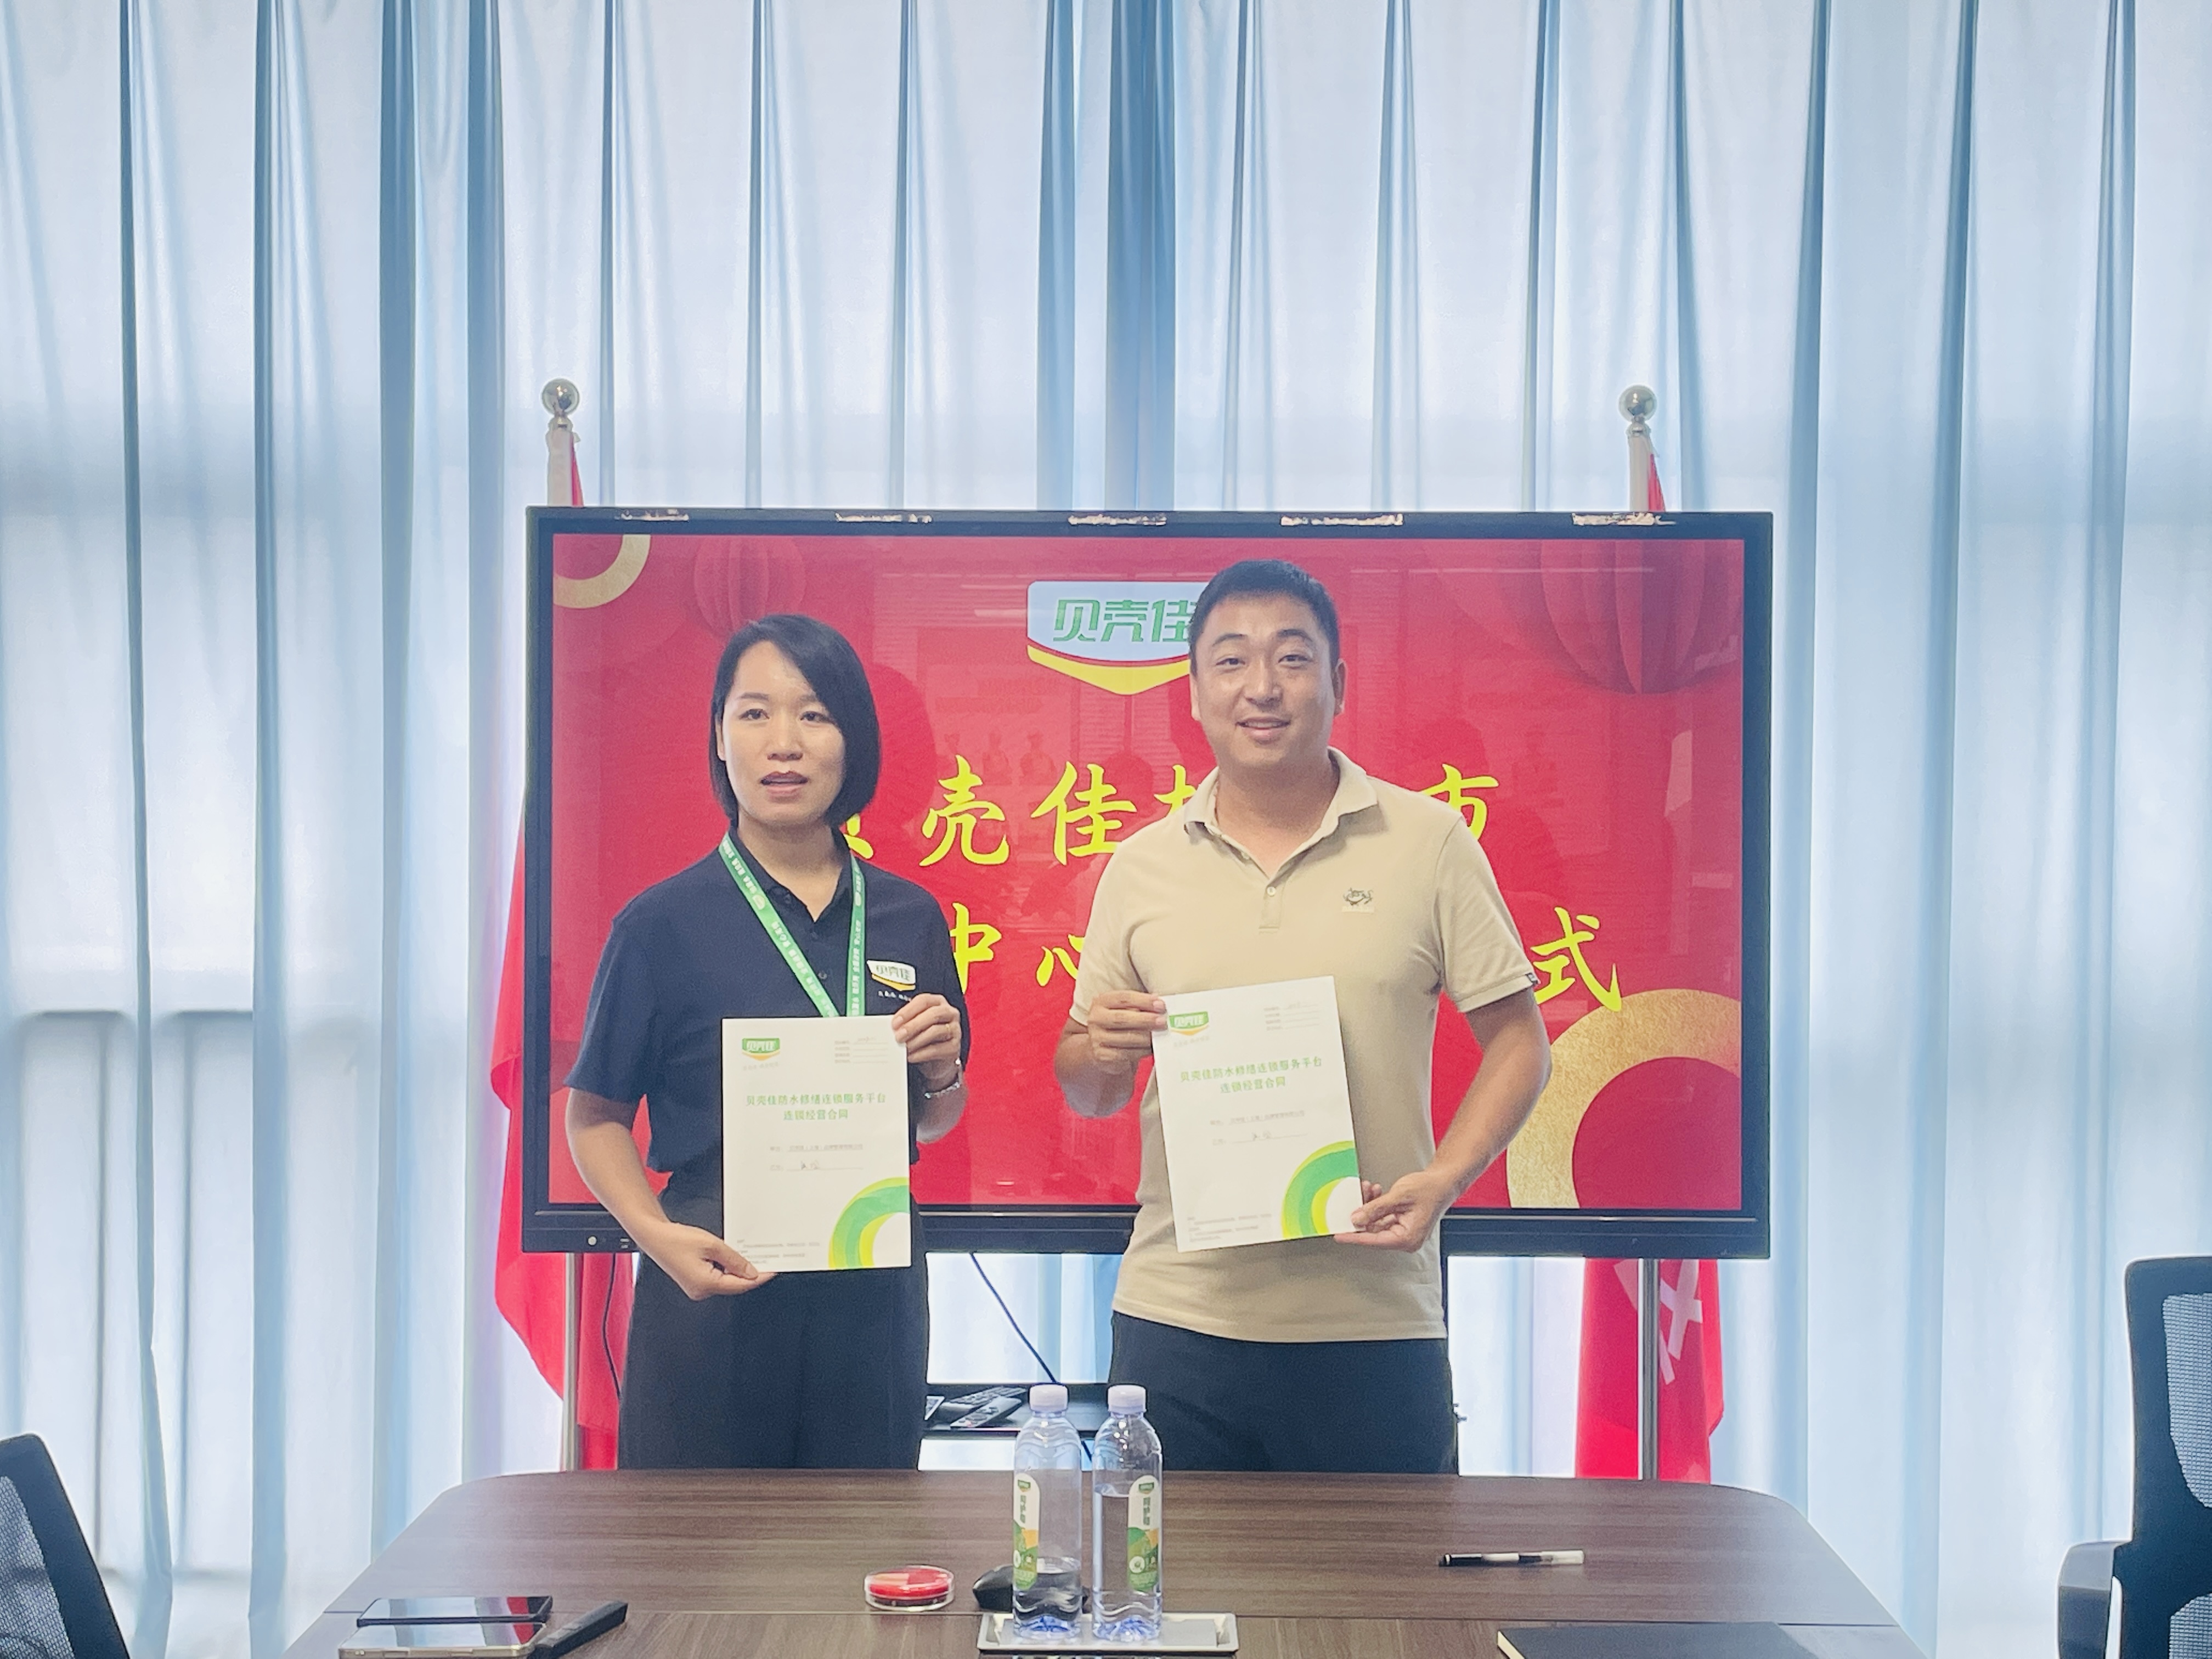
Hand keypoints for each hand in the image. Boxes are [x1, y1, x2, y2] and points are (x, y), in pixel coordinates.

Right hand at [644, 1221, 775, 1298]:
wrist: (654, 1236)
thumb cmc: (675, 1239)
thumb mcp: (712, 1245)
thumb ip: (734, 1259)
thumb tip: (751, 1271)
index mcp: (705, 1284)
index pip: (740, 1285)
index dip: (759, 1277)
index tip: (772, 1270)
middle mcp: (701, 1291)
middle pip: (734, 1285)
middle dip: (750, 1273)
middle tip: (765, 1260)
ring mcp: (697, 1288)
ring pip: (726, 1281)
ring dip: (738, 1270)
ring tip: (750, 1256)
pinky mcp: (694, 1282)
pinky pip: (717, 1277)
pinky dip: (726, 1269)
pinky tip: (732, 1258)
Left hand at [892, 993, 963, 1085]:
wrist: (936, 1060)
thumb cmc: (924, 1037)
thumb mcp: (916, 1025)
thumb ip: (906, 1023)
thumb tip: (893, 1028)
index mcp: (937, 1002)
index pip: (924, 1001)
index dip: (908, 1011)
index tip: (895, 1022)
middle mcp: (949, 1013)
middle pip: (933, 1014)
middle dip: (913, 1025)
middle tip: (898, 1036)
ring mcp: (954, 1030)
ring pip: (936, 1031)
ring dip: (916, 1040)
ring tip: (904, 1047)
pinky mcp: (954, 1048)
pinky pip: (937, 1049)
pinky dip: (921, 1054)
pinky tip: (911, 1056)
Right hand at [1079, 990, 1166, 1068]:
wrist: (1099, 1046)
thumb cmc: (1117, 1025)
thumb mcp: (1123, 1010)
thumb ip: (1138, 1006)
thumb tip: (1159, 1004)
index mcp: (1101, 1001)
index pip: (1124, 998)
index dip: (1143, 1001)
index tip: (1160, 1005)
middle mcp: (1096, 1018)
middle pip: (1123, 1018)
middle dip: (1146, 1020)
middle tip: (1163, 1021)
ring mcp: (1097, 1038)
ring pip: (1126, 1037)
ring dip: (1147, 1037)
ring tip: (1161, 1035)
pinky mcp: (1102, 1055)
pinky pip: (1126, 1054)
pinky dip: (1142, 1051)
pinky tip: (1151, 1049)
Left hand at [1336, 1171, 1454, 1251]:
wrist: (1443, 1181)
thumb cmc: (1430, 1189)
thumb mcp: (1399, 1197)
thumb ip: (1375, 1209)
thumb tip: (1356, 1219)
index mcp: (1407, 1239)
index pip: (1373, 1240)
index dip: (1353, 1236)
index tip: (1338, 1234)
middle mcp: (1405, 1239)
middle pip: (1373, 1231)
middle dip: (1362, 1213)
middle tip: (1352, 1199)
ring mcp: (1402, 1231)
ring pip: (1376, 1222)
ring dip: (1369, 1206)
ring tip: (1367, 1189)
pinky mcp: (1400, 1223)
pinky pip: (1382, 1217)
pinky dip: (1376, 1205)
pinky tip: (1375, 1192)